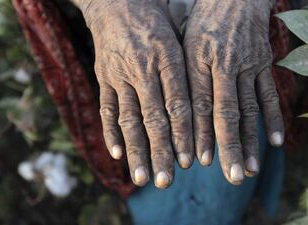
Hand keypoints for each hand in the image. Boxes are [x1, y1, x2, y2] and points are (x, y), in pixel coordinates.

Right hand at [77, 0, 193, 187]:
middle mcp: (142, 68)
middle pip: (153, 118)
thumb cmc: (156, 19)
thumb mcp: (178, 37)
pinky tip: (116, 153)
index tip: (190, 161)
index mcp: (166, 57)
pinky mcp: (103, 76)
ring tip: (141, 177)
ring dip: (135, 151)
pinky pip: (106, 107)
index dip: (185, 134)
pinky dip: (110, 131)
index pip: (178, 103)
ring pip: (128, 118)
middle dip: (161, 152)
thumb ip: (187, 72)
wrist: (117, 0)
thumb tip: (205, 108)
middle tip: (167, 181)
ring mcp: (119, 74)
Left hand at [184, 0, 283, 184]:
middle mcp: (225, 65)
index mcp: (199, 60)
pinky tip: (275, 141)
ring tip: (249, 169)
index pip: (199, 104)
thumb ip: (182, 76)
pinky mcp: (264, 64)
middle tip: (229, 176)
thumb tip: (172, 114)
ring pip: (249, 109)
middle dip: (228, 147)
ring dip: (250, 141)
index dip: (199, 134)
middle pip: (226, 113)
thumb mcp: (184, 42)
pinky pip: (269, 94)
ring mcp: (248, 65)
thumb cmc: (203, 20)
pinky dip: (273, 118)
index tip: (199, 161)